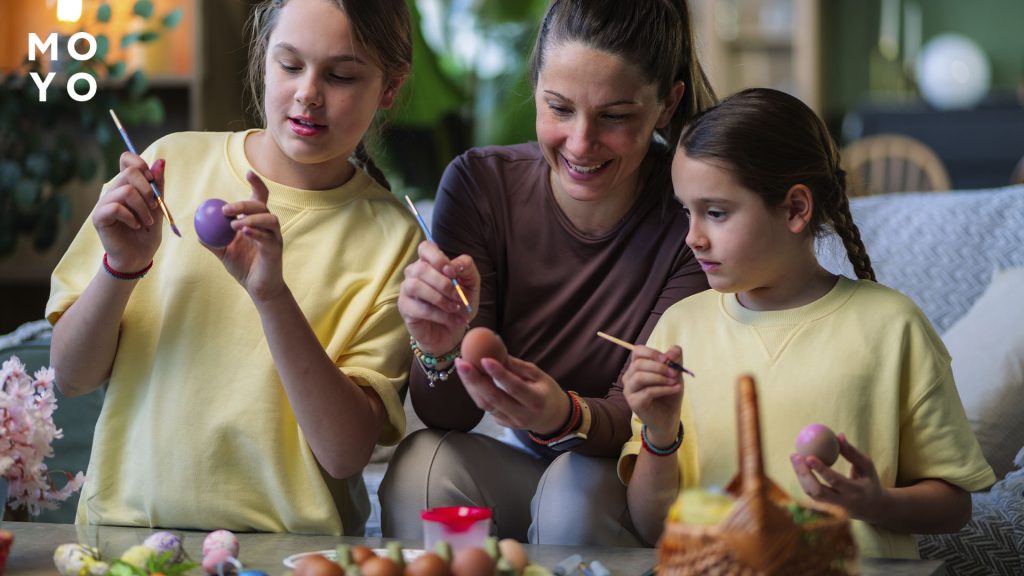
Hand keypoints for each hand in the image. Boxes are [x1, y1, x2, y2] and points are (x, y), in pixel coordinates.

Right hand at [91, 153, 164, 271]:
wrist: (138, 257)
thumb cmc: (147, 232)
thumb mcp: (158, 207)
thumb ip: (157, 186)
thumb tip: (161, 162)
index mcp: (127, 185)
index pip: (127, 159)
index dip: (142, 165)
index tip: (153, 182)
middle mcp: (113, 190)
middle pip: (130, 172)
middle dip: (148, 190)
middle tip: (154, 207)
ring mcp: (104, 203)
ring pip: (126, 190)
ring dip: (143, 208)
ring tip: (147, 222)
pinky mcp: (99, 217)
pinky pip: (115, 207)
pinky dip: (131, 217)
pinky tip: (135, 226)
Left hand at [204, 171, 285, 302]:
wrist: (259, 288)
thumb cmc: (244, 268)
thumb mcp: (224, 252)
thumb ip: (213, 240)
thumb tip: (197, 229)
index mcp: (257, 222)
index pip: (260, 198)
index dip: (257, 184)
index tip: (248, 172)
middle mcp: (269, 227)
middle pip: (261, 206)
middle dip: (244, 205)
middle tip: (226, 210)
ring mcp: (275, 238)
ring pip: (269, 219)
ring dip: (251, 218)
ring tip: (234, 225)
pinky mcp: (276, 250)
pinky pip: (268, 238)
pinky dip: (256, 233)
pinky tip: (243, 232)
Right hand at [398, 241, 478, 354]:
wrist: (453, 331)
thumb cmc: (459, 304)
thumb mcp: (471, 284)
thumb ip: (466, 268)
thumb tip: (454, 264)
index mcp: (430, 263)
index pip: (425, 248)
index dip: (438, 258)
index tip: (452, 272)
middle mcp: (414, 273)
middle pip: (421, 268)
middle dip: (443, 283)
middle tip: (458, 296)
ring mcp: (407, 290)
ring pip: (415, 286)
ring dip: (440, 298)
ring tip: (455, 308)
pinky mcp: (405, 308)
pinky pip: (420, 308)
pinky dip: (441, 315)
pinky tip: (453, 319)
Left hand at [454, 354, 570, 433]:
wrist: (551, 417)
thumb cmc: (545, 391)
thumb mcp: (538, 375)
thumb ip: (517, 366)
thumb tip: (496, 349)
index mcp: (536, 400)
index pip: (514, 387)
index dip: (499, 374)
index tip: (484, 359)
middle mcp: (522, 414)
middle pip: (494, 398)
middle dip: (475, 380)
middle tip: (462, 363)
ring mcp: (511, 422)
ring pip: (485, 405)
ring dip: (471, 386)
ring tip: (461, 367)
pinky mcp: (502, 424)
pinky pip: (486, 408)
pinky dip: (476, 393)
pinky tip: (469, 379)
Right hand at [622, 345, 682, 445]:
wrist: (668, 418)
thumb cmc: (669, 395)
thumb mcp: (675, 374)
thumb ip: (675, 361)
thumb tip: (672, 351)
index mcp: (636, 368)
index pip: (637, 352)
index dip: (651, 352)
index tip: (667, 359)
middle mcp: (629, 378)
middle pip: (638, 364)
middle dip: (659, 366)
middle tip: (675, 373)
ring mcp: (629, 391)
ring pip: (640, 377)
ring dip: (660, 377)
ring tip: (675, 382)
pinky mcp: (634, 403)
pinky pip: (647, 391)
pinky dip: (664, 389)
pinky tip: (675, 389)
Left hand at [790, 433, 885, 522]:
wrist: (873, 508)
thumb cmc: (869, 481)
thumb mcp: (866, 466)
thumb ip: (852, 452)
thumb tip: (839, 435)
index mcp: (855, 491)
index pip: (835, 481)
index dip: (821, 469)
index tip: (809, 456)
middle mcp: (842, 502)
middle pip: (818, 491)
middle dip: (803, 474)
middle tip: (795, 455)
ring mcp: (832, 507)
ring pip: (811, 493)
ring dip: (800, 475)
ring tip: (795, 457)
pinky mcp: (825, 507)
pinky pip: (811, 493)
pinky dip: (803, 479)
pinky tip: (799, 465)